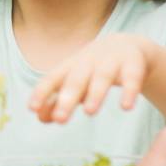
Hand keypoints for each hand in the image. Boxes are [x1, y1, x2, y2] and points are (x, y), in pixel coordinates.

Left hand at [30, 33, 155, 123]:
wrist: (128, 45)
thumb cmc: (93, 69)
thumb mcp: (76, 83)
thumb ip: (58, 100)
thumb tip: (40, 118)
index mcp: (70, 66)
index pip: (53, 78)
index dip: (42, 92)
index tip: (32, 109)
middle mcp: (88, 61)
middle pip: (76, 79)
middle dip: (67, 98)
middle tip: (60, 119)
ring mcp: (111, 60)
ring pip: (102, 76)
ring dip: (95, 93)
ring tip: (89, 111)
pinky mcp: (133, 63)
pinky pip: (132, 77)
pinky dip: (129, 91)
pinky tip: (126, 107)